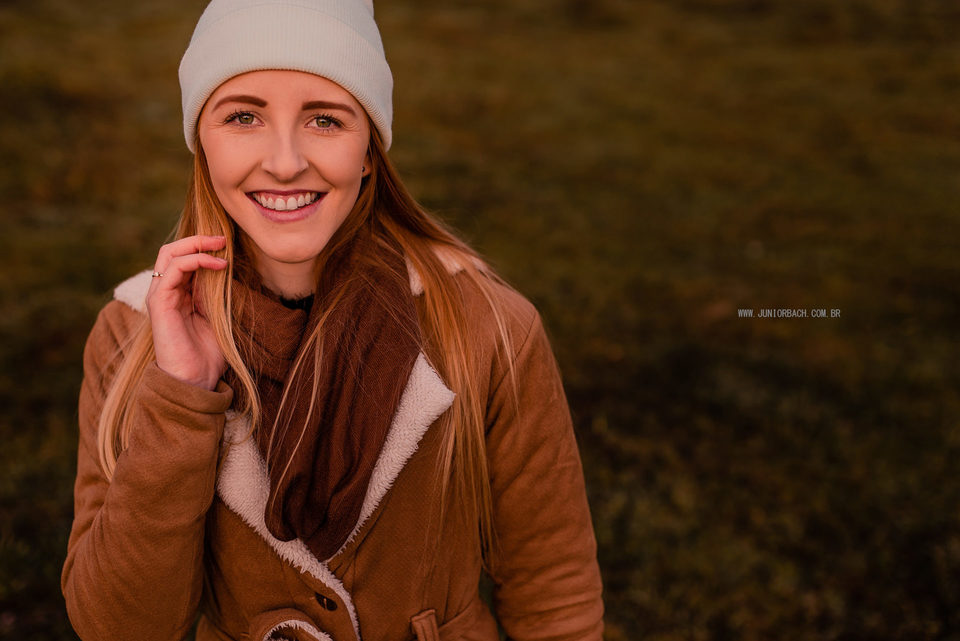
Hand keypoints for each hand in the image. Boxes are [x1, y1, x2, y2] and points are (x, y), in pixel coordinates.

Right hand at [146, 235, 228, 389]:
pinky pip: (172, 269)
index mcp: (177, 294)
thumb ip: (213, 292)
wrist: (196, 380)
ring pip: (169, 253)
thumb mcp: (215, 315)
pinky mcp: (159, 303)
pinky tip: (217, 266)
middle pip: (172, 250)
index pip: (183, 258)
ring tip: (221, 248)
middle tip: (223, 239)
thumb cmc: (207, 354)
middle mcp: (165, 291)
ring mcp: (160, 296)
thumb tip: (222, 266)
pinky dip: (195, 261)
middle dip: (198, 239)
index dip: (203, 247)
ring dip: (197, 245)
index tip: (227, 245)